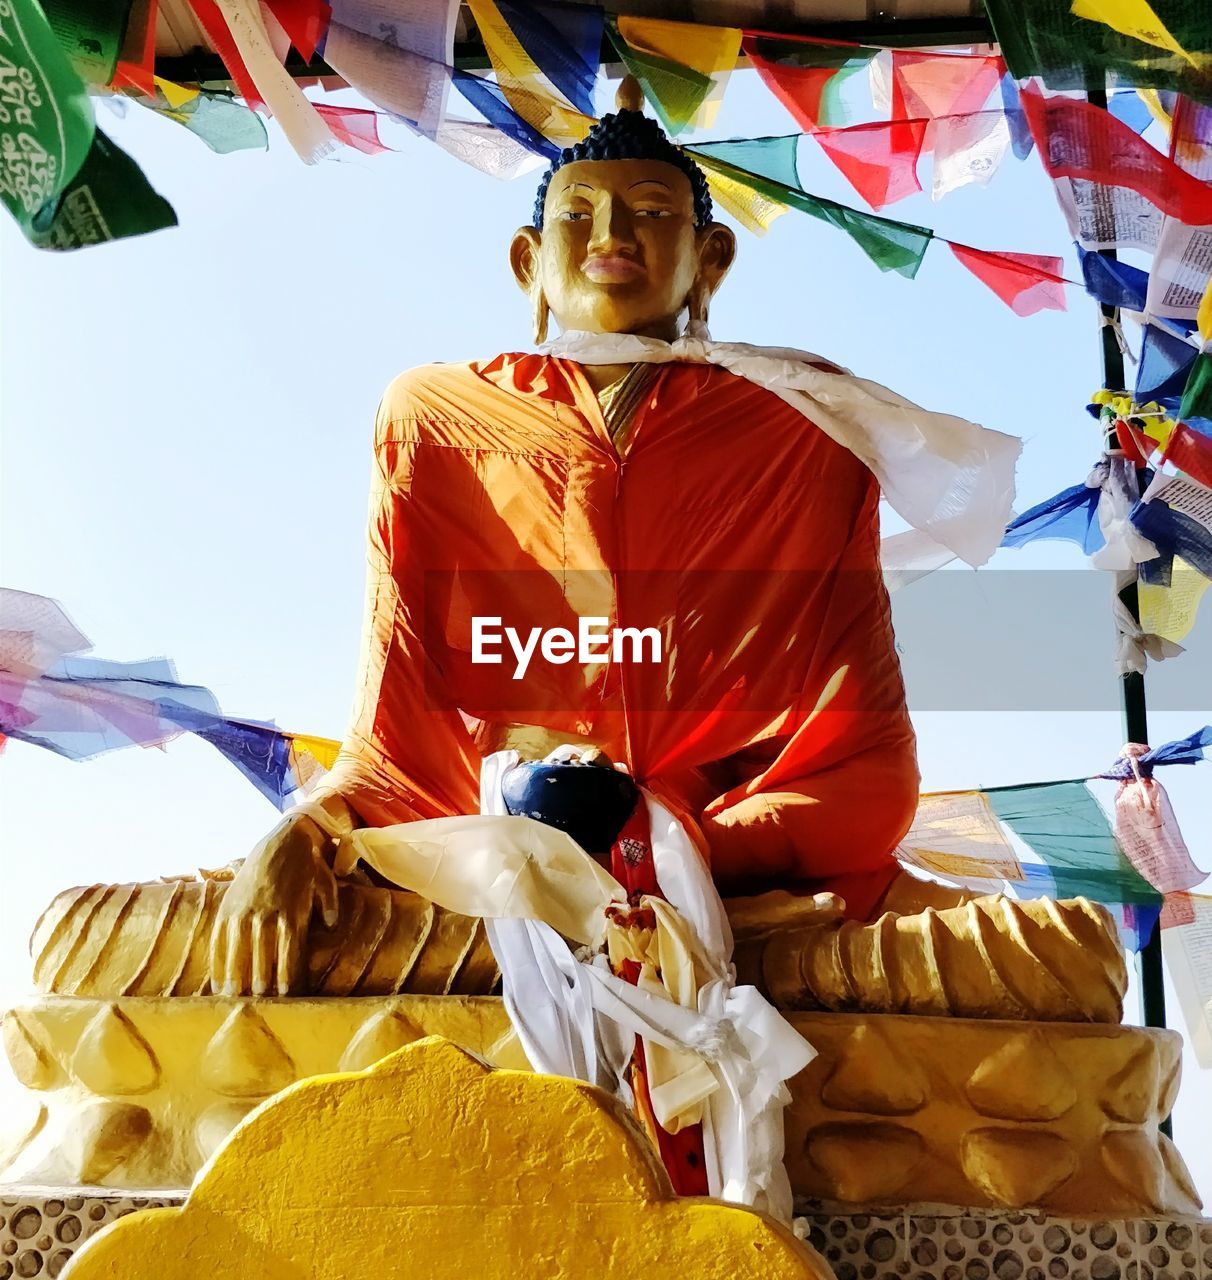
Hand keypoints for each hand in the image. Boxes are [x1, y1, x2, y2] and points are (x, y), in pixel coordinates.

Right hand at [209, 811, 338, 995]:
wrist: (280, 840)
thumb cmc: (308, 867)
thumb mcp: (326, 884)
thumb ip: (329, 905)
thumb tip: (331, 926)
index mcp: (292, 913)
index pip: (289, 956)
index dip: (288, 980)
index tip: (287, 1000)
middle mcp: (266, 915)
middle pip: (263, 961)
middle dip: (263, 988)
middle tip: (262, 1010)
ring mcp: (243, 912)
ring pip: (239, 954)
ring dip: (239, 981)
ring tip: (237, 1003)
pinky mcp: (227, 909)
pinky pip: (220, 941)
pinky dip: (219, 964)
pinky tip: (220, 984)